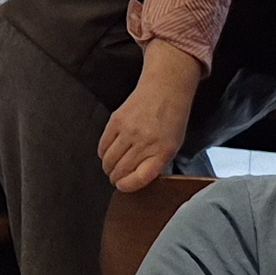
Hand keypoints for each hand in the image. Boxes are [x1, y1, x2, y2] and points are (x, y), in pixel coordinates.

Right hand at [98, 47, 200, 191]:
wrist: (165, 89)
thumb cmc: (172, 118)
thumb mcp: (172, 145)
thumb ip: (155, 162)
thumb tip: (134, 178)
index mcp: (163, 151)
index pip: (140, 177)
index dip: (127, 186)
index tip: (123, 186)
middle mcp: (145, 142)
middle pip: (120, 170)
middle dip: (115, 178)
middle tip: (115, 178)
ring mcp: (129, 131)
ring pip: (109, 160)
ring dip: (108, 167)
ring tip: (111, 167)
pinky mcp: (116, 121)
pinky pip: (103, 145)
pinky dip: (103, 153)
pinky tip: (107, 154)